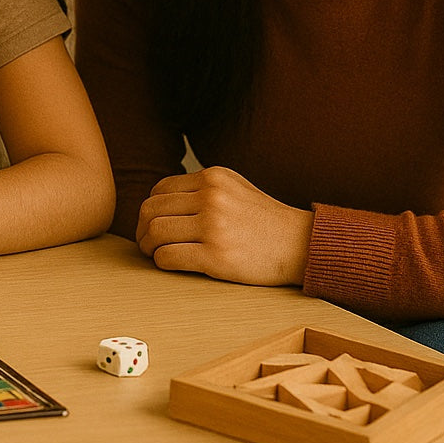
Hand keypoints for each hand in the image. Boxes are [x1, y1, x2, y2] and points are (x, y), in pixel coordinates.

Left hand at [134, 166, 311, 286]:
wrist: (300, 245)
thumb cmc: (264, 220)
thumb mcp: (234, 188)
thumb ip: (201, 188)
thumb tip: (160, 200)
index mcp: (213, 178)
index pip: (159, 189)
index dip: (150, 209)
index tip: (152, 224)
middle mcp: (211, 197)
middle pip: (151, 210)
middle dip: (143, 229)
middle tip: (147, 242)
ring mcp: (214, 227)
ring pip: (155, 233)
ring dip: (148, 246)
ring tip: (155, 254)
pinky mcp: (216, 256)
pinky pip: (168, 257)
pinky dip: (161, 262)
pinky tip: (169, 264)